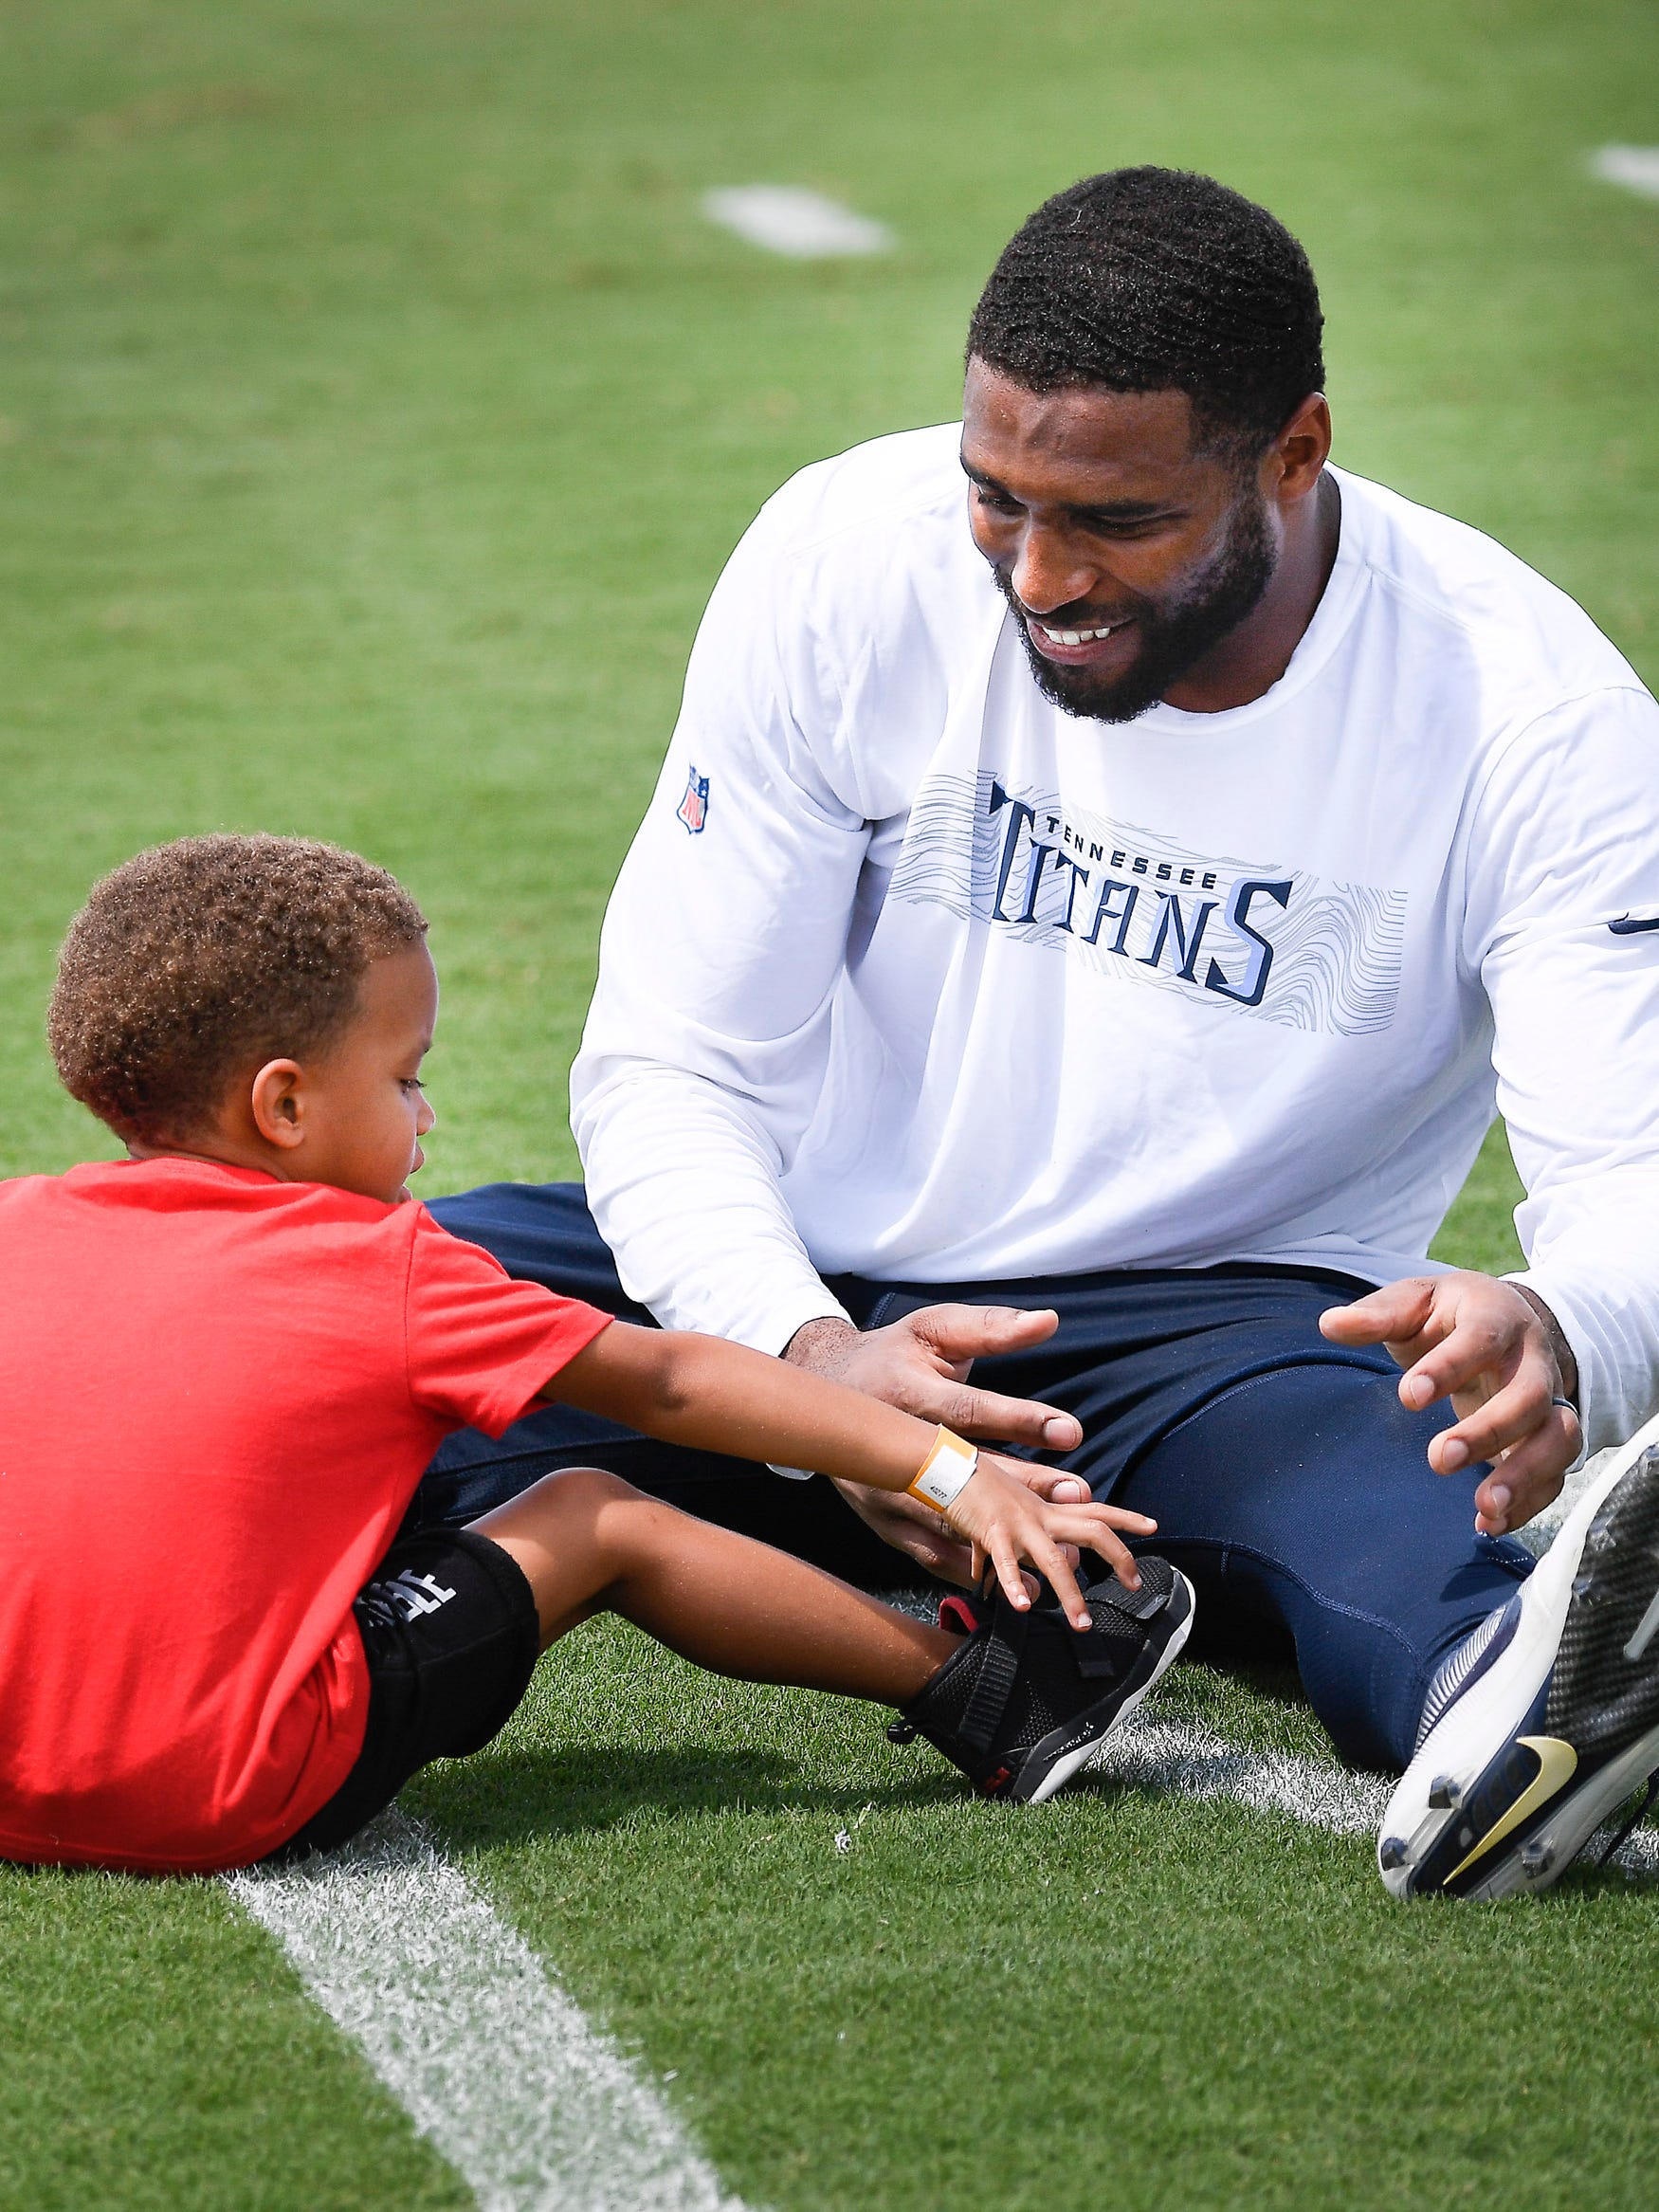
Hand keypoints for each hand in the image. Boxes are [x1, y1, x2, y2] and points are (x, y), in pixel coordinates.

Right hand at [787, 1305, 1088, 1580]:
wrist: (826, 1390)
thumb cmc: (890, 1354)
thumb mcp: (934, 1327)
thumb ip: (989, 1327)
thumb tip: (1047, 1320)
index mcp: (905, 1393)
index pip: (968, 1410)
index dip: (1018, 1421)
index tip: (1069, 1432)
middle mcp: (891, 1448)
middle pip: (964, 1472)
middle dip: (1024, 1484)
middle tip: (1076, 1493)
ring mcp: (884, 1491)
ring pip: (950, 1519)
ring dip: (1005, 1535)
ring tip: (1060, 1547)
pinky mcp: (882, 1522)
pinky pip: (929, 1552)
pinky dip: (971, 1568)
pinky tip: (1012, 1580)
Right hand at [942, 1450, 1155, 1628]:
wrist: (948, 1464)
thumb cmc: (977, 1489)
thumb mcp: (1010, 1515)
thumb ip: (1024, 1547)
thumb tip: (1029, 1582)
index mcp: (1047, 1509)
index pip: (1096, 1510)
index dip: (1126, 1518)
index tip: (1153, 1525)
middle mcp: (1041, 1515)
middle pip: (1093, 1532)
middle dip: (1120, 1557)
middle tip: (1136, 1584)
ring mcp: (1020, 1525)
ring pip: (1056, 1561)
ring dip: (1072, 1595)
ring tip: (1083, 1625)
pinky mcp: (994, 1533)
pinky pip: (1007, 1565)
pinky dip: (1015, 1587)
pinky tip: (1023, 1607)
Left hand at [1319, 1271, 1580, 1536]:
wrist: (1512, 1321)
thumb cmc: (1451, 1315)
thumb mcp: (1416, 1301)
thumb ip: (1379, 1315)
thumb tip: (1330, 1324)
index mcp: (1497, 1317)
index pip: (1481, 1339)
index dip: (1449, 1368)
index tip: (1409, 1396)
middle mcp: (1534, 1360)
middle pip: (1529, 1396)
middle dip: (1489, 1431)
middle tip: (1439, 1458)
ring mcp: (1550, 1401)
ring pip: (1558, 1439)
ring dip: (1525, 1476)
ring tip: (1483, 1507)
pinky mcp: (1551, 1438)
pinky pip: (1555, 1474)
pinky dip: (1528, 1503)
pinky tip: (1489, 1526)